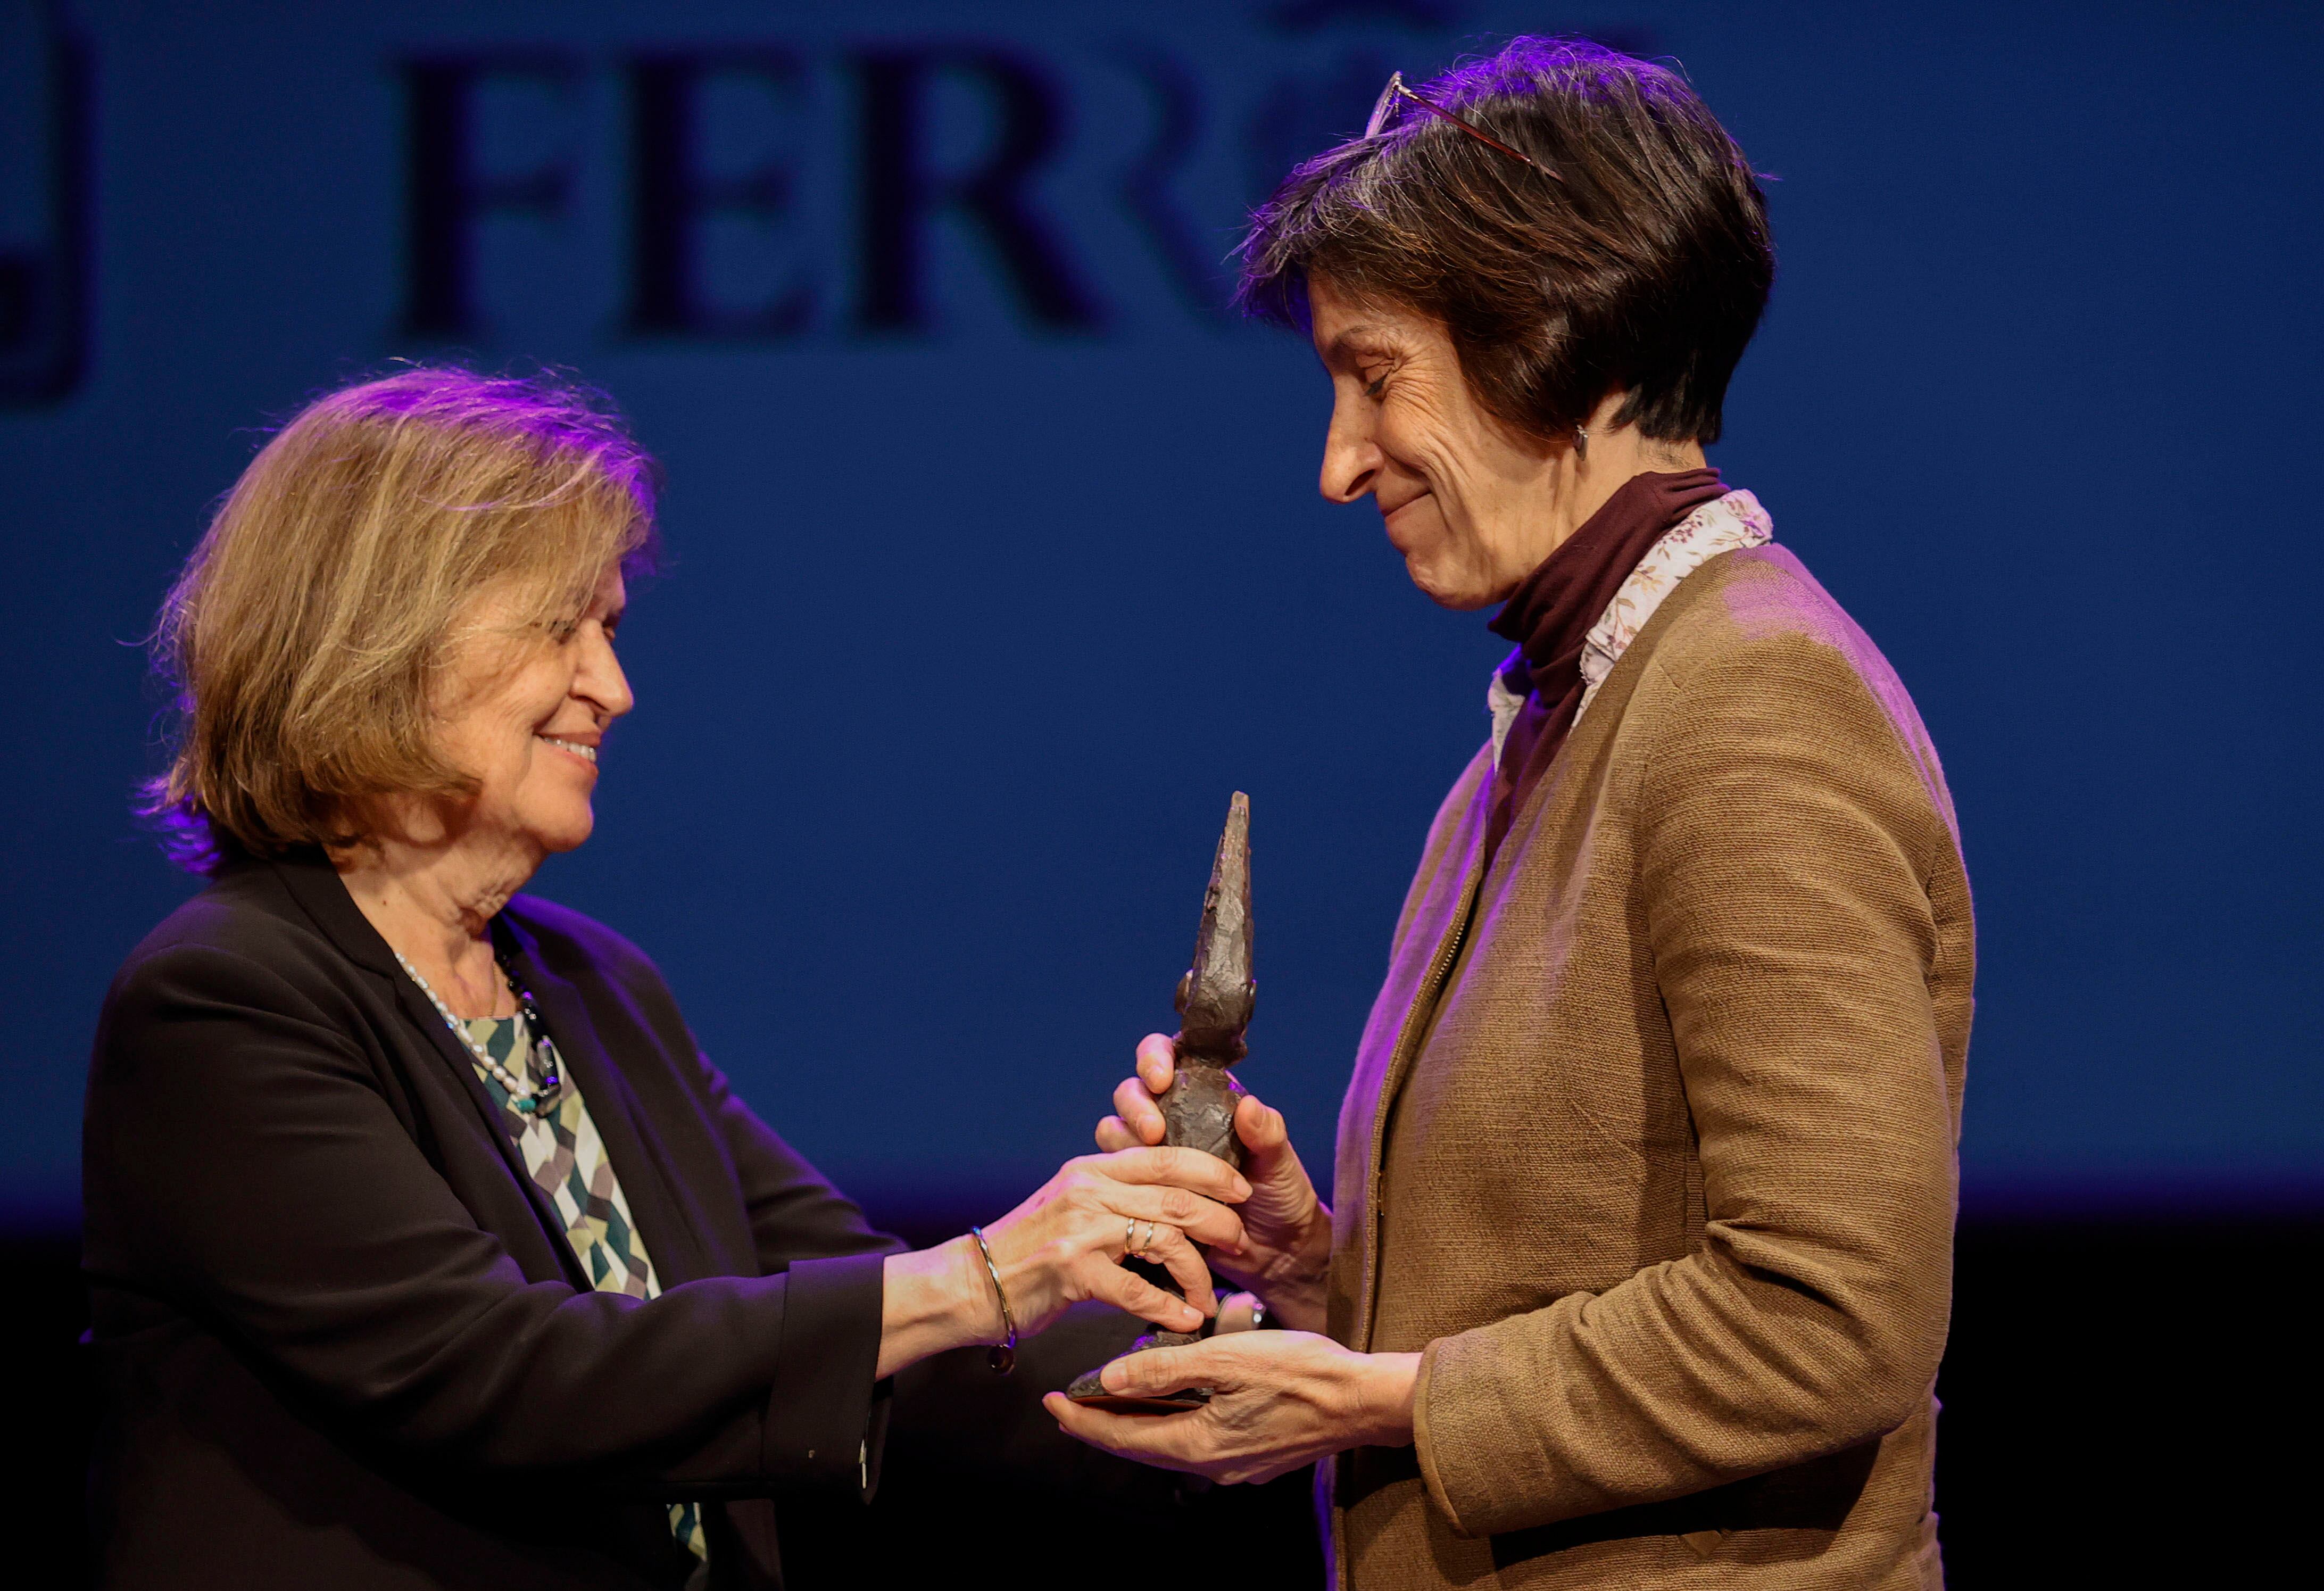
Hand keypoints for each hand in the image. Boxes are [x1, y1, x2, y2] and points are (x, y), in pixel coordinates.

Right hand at [879, 1146, 1250, 1379]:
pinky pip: (1138, 1289)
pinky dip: (1168, 1308)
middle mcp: (1089, 1189)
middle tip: (1240, 1243)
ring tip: (1209, 1297)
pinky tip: (1184, 1321)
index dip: (1212, 1170)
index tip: (1242, 1190)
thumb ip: (1115, 1197)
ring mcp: (1080, 1229)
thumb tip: (1173, 1203)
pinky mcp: (1073, 1271)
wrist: (973, 1283)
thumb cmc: (1029, 1251)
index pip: (1166, 1155)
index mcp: (1093, 1169)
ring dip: (1198, 1273)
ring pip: (1166, 1239)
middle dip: (1219, 1220)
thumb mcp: (1072, 1206)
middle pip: (1176, 1195)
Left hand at [1043, 1332, 1419, 1485]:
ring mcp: (1235, 1466)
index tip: (1051, 1403)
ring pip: (1168, 1444)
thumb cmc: (1301, 1371)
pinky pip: (1196, 1442)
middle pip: (1139, 1446)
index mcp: (1198, 1444)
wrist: (1363, 1400)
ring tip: (1110, 1397)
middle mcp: (1212, 1466)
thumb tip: (1110, 1377)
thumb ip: (1165, 1368)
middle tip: (1068, 1402)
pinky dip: (1171, 1422)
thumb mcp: (1226, 1358)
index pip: (1121, 1437)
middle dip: (1101, 1424)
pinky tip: (1169, 1400)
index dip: (1082, 1419)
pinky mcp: (1255, 1456)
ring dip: (1137, 1422)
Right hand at [1097, 1034, 1331, 1329]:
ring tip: (1151, 1168)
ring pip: (1115, 1133)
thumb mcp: (1279, 1163)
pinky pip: (1117, 1179)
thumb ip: (1267, 1133)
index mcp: (1204, 1099)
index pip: (1167, 1057)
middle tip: (1153, 1133)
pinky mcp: (1143, 1194)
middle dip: (1135, 1106)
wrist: (1276, 1255)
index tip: (1161, 1079)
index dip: (1155, 1057)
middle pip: (1132, 1093)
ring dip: (1124, 1144)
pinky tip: (1143, 1199)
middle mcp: (1174, 1121)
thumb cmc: (1283, 1198)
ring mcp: (1155, 1158)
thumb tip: (1249, 1104)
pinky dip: (1124, 1184)